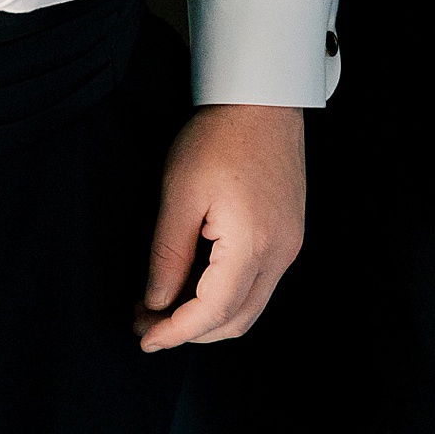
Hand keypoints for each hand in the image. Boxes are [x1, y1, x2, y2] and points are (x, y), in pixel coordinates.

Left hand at [135, 102, 303, 350]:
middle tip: (146, 319)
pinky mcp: (289, 234)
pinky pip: (259, 285)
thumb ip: (168, 256)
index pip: (213, 312)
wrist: (261, 97)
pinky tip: (194, 282)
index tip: (144, 336)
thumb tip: (157, 303)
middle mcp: (280, 252)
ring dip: (208, 318)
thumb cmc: (220, 135)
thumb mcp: (179, 193)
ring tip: (165, 304)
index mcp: (253, 244)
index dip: (176, 332)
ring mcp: (289, 245)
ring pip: (249, 308)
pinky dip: (226, 296)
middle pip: (236, 321)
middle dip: (189, 331)